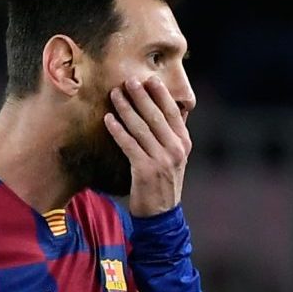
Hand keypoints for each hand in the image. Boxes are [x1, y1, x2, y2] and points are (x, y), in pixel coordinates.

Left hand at [104, 76, 191, 216]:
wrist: (161, 214)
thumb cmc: (163, 181)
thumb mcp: (174, 156)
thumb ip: (171, 134)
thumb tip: (166, 108)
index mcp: (184, 142)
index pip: (173, 112)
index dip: (160, 94)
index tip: (149, 78)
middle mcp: (175, 149)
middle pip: (156, 116)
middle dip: (141, 96)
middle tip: (128, 81)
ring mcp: (161, 160)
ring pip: (141, 128)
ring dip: (126, 109)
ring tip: (115, 95)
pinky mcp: (145, 170)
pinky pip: (129, 145)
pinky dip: (118, 131)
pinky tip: (108, 120)